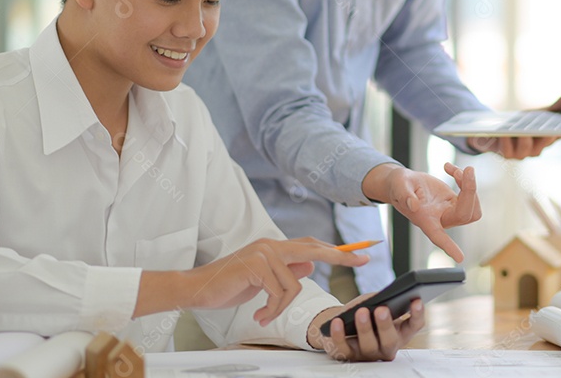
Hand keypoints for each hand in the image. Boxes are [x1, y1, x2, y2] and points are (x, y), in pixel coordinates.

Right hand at [134, 237, 368, 324]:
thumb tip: (309, 264)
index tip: (359, 251)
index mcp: (274, 246)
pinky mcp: (257, 265)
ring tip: (264, 315)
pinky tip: (258, 315)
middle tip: (363, 259)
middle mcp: (271, 245)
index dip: (334, 248)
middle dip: (340, 256)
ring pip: (294, 283)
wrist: (198, 288)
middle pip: (313, 249)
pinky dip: (271, 309)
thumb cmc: (229, 284)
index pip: (310, 244)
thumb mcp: (262, 279)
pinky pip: (279, 292)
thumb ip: (285, 270)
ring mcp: (264, 253)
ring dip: (280, 306)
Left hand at [307, 294, 425, 360]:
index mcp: (399, 332)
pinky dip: (339, 335)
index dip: (417, 314)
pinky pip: (343, 348)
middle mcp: (386, 346)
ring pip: (368, 346)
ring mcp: (367, 354)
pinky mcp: (348, 356)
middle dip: (386, 325)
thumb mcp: (375, 303)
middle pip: (390, 341)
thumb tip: (381, 298)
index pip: (414, 326)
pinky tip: (337, 321)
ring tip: (361, 312)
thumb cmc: (364, 312)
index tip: (416, 300)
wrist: (341, 325)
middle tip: (382, 309)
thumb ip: (381, 300)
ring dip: (365, 328)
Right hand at [362, 162, 479, 261]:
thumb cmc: (398, 186)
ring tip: (454, 171)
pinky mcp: (454, 201)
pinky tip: (449, 168)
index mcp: (425, 219)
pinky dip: (463, 178)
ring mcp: (449, 210)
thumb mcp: (398, 186)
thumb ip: (404, 195)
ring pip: (472, 208)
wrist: (402, 183)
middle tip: (466, 170)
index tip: (459, 258)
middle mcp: (440, 219)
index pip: (437, 235)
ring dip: (470, 186)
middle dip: (470, 191)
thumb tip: (413, 205)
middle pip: (464, 215)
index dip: (448, 246)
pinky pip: (469, 194)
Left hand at [468, 91, 560, 158]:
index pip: (560, 136)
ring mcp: (521, 153)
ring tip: (522, 132)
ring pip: (525, 149)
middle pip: (544, 144)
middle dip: (546, 137)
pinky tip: (504, 133)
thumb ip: (556, 107)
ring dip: (525, 140)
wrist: (498, 131)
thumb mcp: (539, 114)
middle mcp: (537, 150)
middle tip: (549, 130)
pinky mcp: (506, 154)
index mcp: (547, 140)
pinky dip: (506, 142)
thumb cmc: (523, 124)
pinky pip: (507, 151)